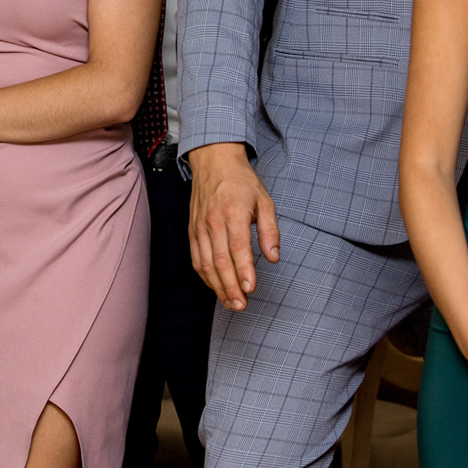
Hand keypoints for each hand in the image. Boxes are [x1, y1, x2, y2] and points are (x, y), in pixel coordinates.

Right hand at [187, 143, 280, 309]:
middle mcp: (214, 221)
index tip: (250, 288)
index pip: (238, 247)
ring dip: (217, 286)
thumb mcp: (265, 201)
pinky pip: (196, 258)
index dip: (244, 270)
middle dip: (230, 287)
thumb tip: (274, 257)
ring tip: (231, 302)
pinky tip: (216, 287)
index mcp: (234, 212)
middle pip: (219, 261)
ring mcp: (200, 227)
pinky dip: (205, 276)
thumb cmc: (241, 182)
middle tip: (241, 305)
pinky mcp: (192, 230)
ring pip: (205, 263)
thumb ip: (270, 230)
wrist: (213, 162)